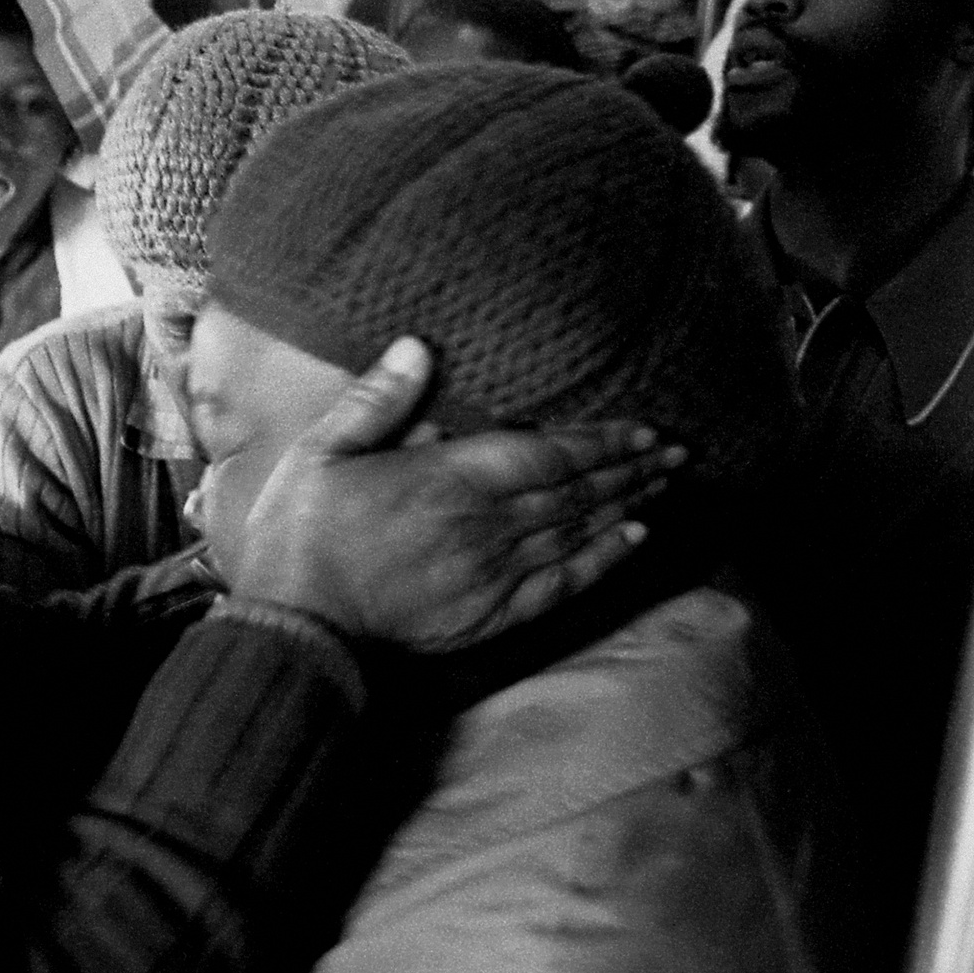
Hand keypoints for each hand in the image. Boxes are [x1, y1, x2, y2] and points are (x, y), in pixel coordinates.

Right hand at [231, 338, 682, 650]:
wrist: (298, 625)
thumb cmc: (301, 534)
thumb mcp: (321, 452)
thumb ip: (376, 401)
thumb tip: (417, 347)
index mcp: (449, 480)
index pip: (547, 455)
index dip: (601, 441)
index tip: (644, 429)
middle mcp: (484, 526)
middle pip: (575, 493)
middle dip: (629, 469)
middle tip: (675, 452)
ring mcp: (492, 574)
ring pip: (577, 533)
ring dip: (625, 505)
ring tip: (663, 483)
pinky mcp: (488, 613)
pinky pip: (561, 584)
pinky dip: (601, 560)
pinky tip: (631, 540)